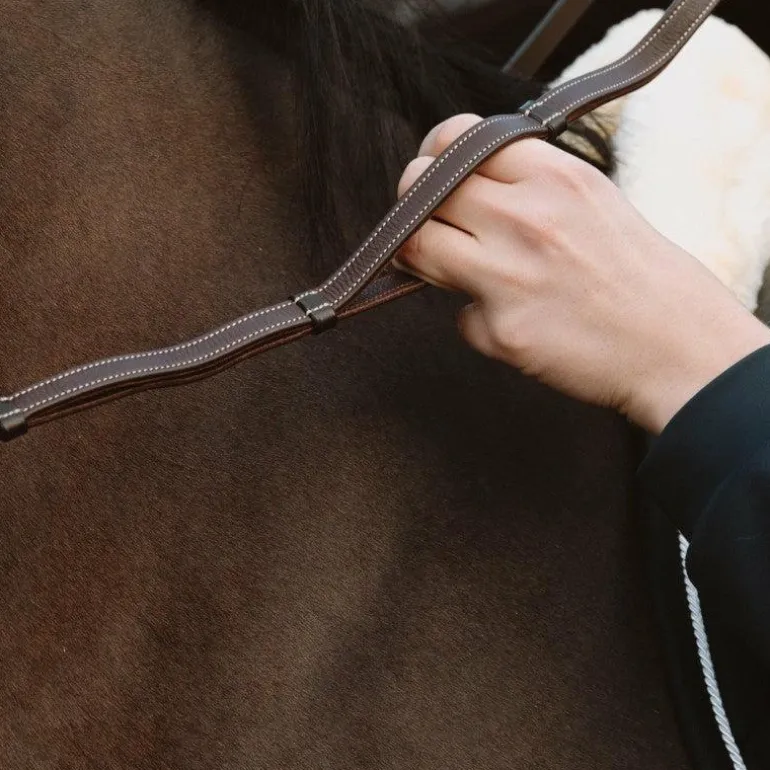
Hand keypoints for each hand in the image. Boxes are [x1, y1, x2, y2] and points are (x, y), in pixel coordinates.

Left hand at [395, 114, 769, 433]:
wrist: (678, 346)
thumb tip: (460, 186)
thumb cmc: (638, 274)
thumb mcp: (592, 199)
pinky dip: (477, 319)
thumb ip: (526, 185)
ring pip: (416, 248)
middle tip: (432, 225)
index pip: (457, 140)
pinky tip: (519, 321)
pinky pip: (458, 316)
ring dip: (424, 258)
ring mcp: (508, 276)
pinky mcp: (500, 330)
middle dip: (415, 207)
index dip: (433, 156)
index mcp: (554, 176)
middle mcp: (525, 218)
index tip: (430, 173)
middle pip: (422, 191)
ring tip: (456, 269)